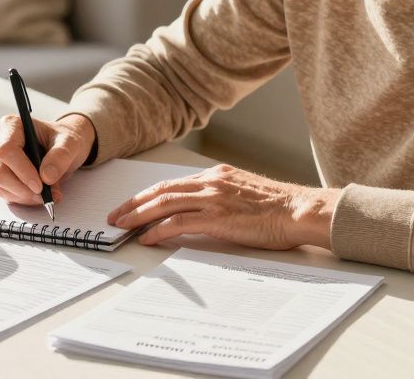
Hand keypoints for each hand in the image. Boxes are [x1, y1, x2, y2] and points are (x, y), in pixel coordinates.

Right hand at [0, 114, 95, 205]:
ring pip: (0, 186)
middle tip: (47, 194)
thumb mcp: (70, 143)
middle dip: (24, 189)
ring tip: (48, 192)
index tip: (40, 185)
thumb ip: (60, 156)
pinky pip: (4, 193)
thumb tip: (46, 176)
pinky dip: (22, 198)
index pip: (6, 150)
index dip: (22, 170)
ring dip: (25, 196)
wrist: (60, 147)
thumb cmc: (61, 139)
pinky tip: (38, 194)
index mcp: (11, 125)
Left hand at [106, 163, 338, 249]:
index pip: (173, 183)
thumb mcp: (244, 192)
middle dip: (134, 203)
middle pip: (161, 190)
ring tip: (123, 226)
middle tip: (116, 215)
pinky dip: (158, 229)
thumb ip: (222, 195)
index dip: (148, 194)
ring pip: (164, 203)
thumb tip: (204, 209)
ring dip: (138, 215)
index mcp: (217, 175)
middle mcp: (211, 182)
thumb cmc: (279, 208)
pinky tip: (147, 237)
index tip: (132, 203)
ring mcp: (213, 199)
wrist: (298, 210)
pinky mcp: (217, 217)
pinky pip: (178, 222)